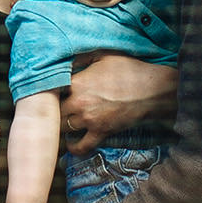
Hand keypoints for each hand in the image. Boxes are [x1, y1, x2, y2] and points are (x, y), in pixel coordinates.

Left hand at [59, 52, 177, 155]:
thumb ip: (81, 56)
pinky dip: (74, 148)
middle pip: (54, 112)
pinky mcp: (101, 132)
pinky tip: (71, 144)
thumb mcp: (103, 55)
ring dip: (62, 126)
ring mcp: (90, 120)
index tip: (48, 92)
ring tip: (60, 124)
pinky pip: (81, 146)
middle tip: (54, 109)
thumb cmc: (129, 69)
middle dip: (53, 110)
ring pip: (64, 128)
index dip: (49, 92)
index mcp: (77, 82)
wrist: (153, 89)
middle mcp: (79, 103)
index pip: (51, 90)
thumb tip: (65, 58)